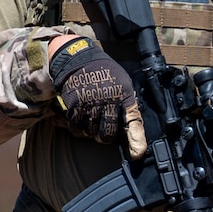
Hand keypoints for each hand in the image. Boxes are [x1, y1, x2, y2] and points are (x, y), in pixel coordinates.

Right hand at [48, 35, 144, 155]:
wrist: (79, 58)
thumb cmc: (105, 74)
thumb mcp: (123, 85)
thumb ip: (127, 106)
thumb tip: (133, 133)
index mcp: (125, 96)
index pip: (133, 121)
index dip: (136, 139)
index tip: (138, 153)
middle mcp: (108, 101)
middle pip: (108, 134)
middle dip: (106, 137)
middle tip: (104, 132)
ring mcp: (90, 104)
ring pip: (91, 132)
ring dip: (91, 131)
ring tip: (91, 117)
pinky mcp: (74, 105)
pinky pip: (76, 127)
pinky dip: (78, 127)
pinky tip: (81, 117)